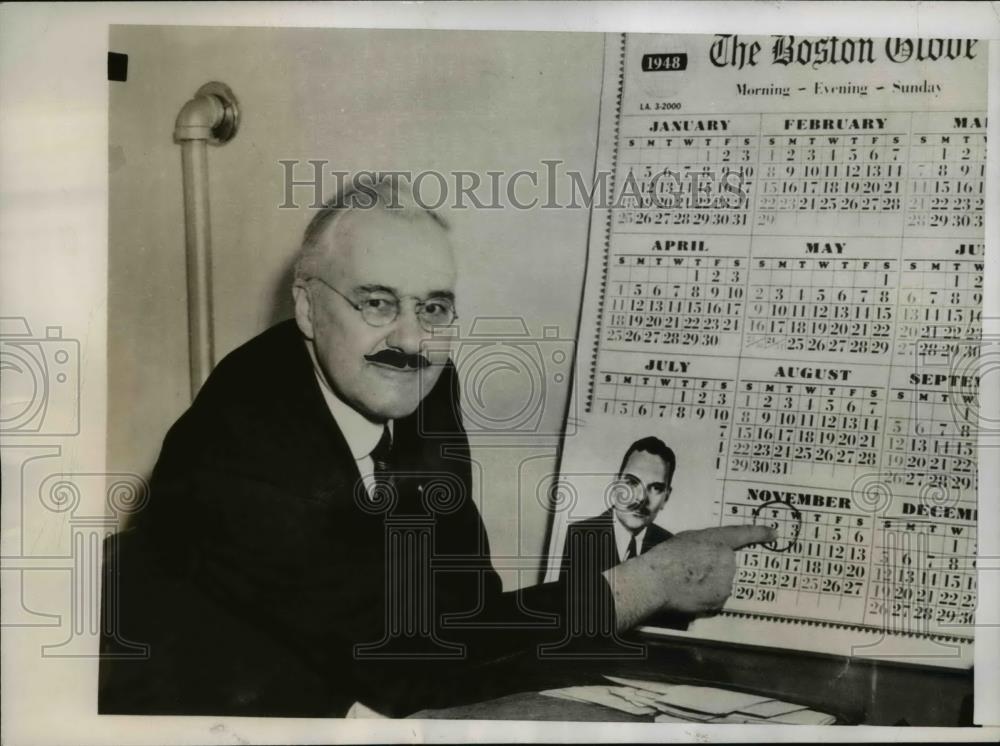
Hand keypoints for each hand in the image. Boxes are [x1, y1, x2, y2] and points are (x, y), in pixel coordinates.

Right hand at [602, 524, 775, 630]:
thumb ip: (704, 543)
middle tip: (692, 569)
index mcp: (718, 540)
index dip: (760, 533)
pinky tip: (690, 593)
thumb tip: (710, 552)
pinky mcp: (721, 601)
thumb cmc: (666, 556)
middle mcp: (728, 560)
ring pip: (723, 583)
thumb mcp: (686, 538)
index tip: (773, 534)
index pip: (744, 535)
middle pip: (727, 565)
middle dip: (715, 567)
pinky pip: (717, 597)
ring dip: (711, 583)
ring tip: (687, 582)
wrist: (658, 580)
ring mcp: (727, 582)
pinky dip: (707, 596)